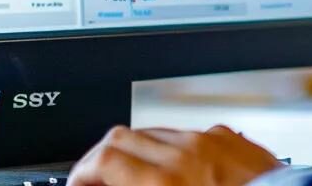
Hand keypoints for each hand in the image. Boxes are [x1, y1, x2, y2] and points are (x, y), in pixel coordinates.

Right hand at [68, 125, 281, 185]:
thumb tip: (116, 184)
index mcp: (164, 180)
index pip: (104, 158)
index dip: (82, 173)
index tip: (79, 185)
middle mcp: (186, 152)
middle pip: (124, 136)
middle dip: (103, 158)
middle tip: (99, 181)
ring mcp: (211, 140)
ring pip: (156, 132)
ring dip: (137, 151)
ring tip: (136, 177)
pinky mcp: (232, 138)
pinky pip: (191, 133)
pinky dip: (174, 148)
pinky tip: (179, 170)